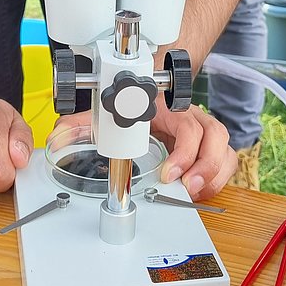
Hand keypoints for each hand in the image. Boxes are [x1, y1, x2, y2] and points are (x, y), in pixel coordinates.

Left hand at [50, 99, 236, 200]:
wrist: (156, 92)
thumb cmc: (137, 106)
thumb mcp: (112, 115)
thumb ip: (84, 124)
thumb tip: (57, 135)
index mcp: (171, 109)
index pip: (186, 125)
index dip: (182, 151)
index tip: (167, 172)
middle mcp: (192, 119)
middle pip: (214, 135)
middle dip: (204, 165)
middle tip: (185, 186)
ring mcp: (205, 133)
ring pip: (225, 149)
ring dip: (213, 174)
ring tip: (195, 193)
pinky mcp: (211, 148)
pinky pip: (228, 161)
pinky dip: (219, 179)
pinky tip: (201, 192)